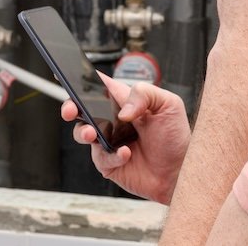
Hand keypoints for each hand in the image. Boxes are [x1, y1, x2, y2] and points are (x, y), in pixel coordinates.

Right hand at [61, 73, 189, 204]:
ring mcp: (108, 141)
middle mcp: (112, 119)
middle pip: (81, 109)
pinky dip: (112, 155)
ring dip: (82, 131)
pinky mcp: (108, 163)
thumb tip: (122, 110)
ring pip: (82, 133)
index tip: (66, 75)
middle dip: (70, 106)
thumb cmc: (176, 136)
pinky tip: (127, 153)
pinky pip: (101, 157)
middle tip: (71, 110)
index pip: (99, 86)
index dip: (81, 80)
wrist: (182, 171)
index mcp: (124, 101)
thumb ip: (144, 95)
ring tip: (92, 133)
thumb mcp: (168, 104)